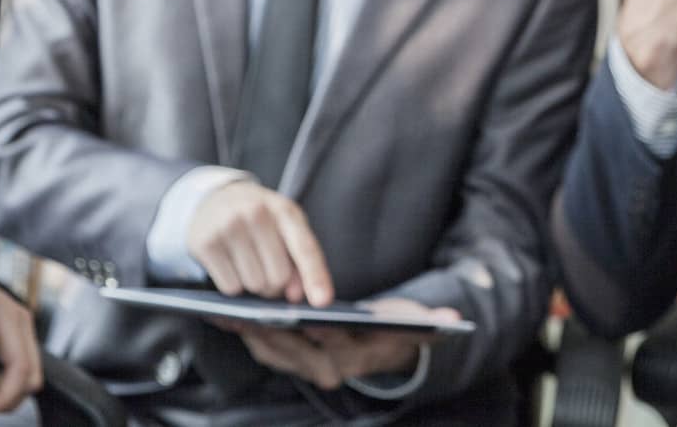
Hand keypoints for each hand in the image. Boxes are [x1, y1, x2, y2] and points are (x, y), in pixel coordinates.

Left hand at [0, 251, 41, 418]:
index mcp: (7, 319)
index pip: (20, 369)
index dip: (2, 398)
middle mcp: (23, 323)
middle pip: (31, 377)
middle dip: (4, 398)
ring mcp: (22, 328)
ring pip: (26, 375)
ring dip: (0, 390)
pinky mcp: (15, 334)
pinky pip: (17, 366)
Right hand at [187, 181, 333, 304]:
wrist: (215, 198)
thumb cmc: (259, 219)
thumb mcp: (285, 228)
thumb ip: (299, 261)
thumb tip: (296, 296)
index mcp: (284, 210)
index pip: (304, 248)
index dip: (315, 276)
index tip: (323, 302)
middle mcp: (257, 213)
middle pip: (278, 276)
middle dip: (276, 284)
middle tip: (267, 269)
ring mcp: (229, 226)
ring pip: (254, 285)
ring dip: (254, 285)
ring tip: (247, 262)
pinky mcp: (206, 243)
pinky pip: (230, 287)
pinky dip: (233, 285)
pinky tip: (230, 264)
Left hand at [224, 298, 458, 389]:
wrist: (386, 349)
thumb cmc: (396, 327)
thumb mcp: (416, 324)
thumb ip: (431, 322)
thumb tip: (453, 321)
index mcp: (355, 357)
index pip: (330, 341)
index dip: (308, 327)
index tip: (289, 311)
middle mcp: (329, 369)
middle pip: (291, 348)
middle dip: (265, 329)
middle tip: (241, 308)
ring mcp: (308, 368)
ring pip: (271, 352)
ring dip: (246, 332)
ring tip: (224, 309)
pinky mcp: (292, 362)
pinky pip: (264, 350)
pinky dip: (244, 333)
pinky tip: (225, 314)